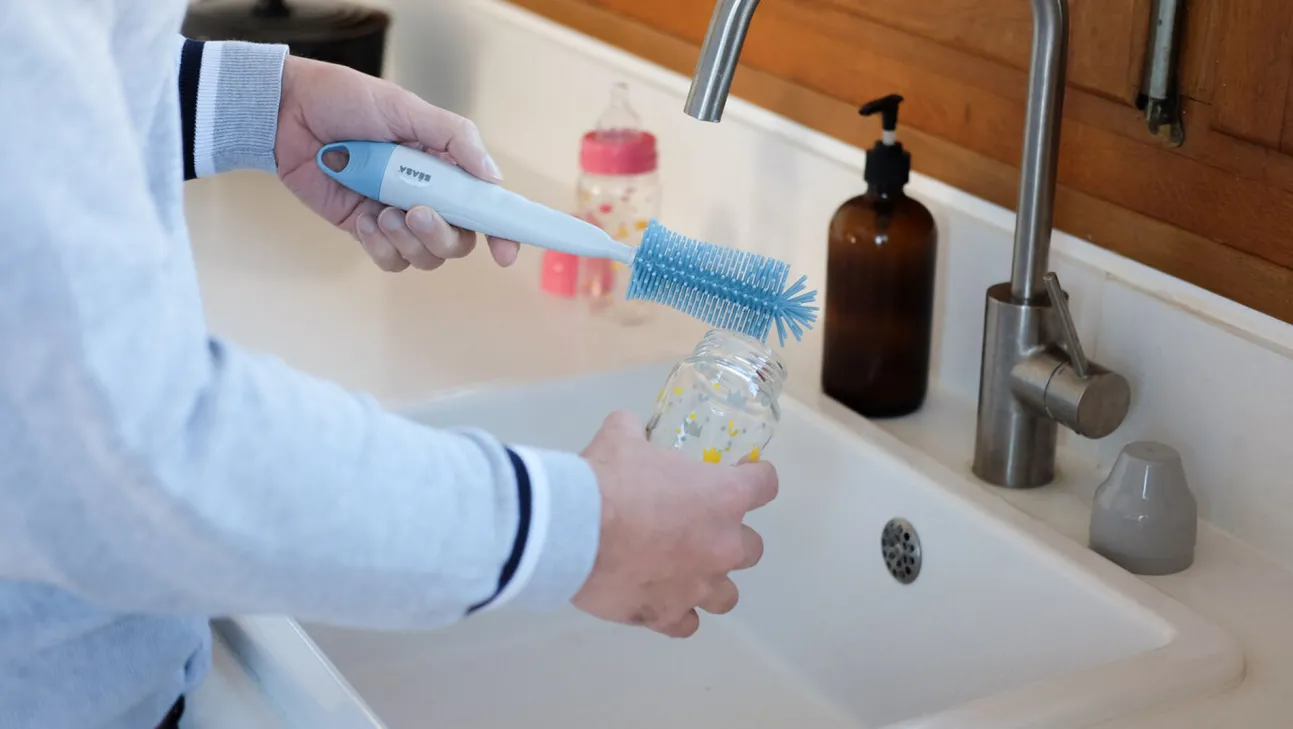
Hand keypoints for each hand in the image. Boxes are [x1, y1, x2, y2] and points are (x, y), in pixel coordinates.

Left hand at [273, 55, 519, 271]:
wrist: (289, 111)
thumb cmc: (347, 99)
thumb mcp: (408, 109)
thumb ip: (456, 140)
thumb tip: (493, 178)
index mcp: (445, 166)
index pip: (485, 206)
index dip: (501, 232)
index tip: (504, 252)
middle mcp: (427, 195)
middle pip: (458, 241)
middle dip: (443, 235)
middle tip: (417, 213)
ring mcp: (396, 215)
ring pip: (424, 256)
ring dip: (408, 241)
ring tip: (382, 211)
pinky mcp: (366, 229)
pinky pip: (388, 258)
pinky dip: (380, 246)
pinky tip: (364, 218)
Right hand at [573, 411, 777, 637]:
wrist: (574, 530)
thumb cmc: (608, 479)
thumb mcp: (621, 437)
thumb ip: (635, 432)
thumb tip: (628, 428)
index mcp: (723, 496)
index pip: (766, 484)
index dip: (755, 478)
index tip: (741, 475)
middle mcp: (722, 545)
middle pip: (752, 548)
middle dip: (729, 538)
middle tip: (697, 528)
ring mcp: (698, 586)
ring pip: (727, 596)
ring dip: (710, 582)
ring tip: (683, 572)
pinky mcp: (668, 615)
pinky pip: (687, 624)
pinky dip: (676, 613)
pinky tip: (659, 600)